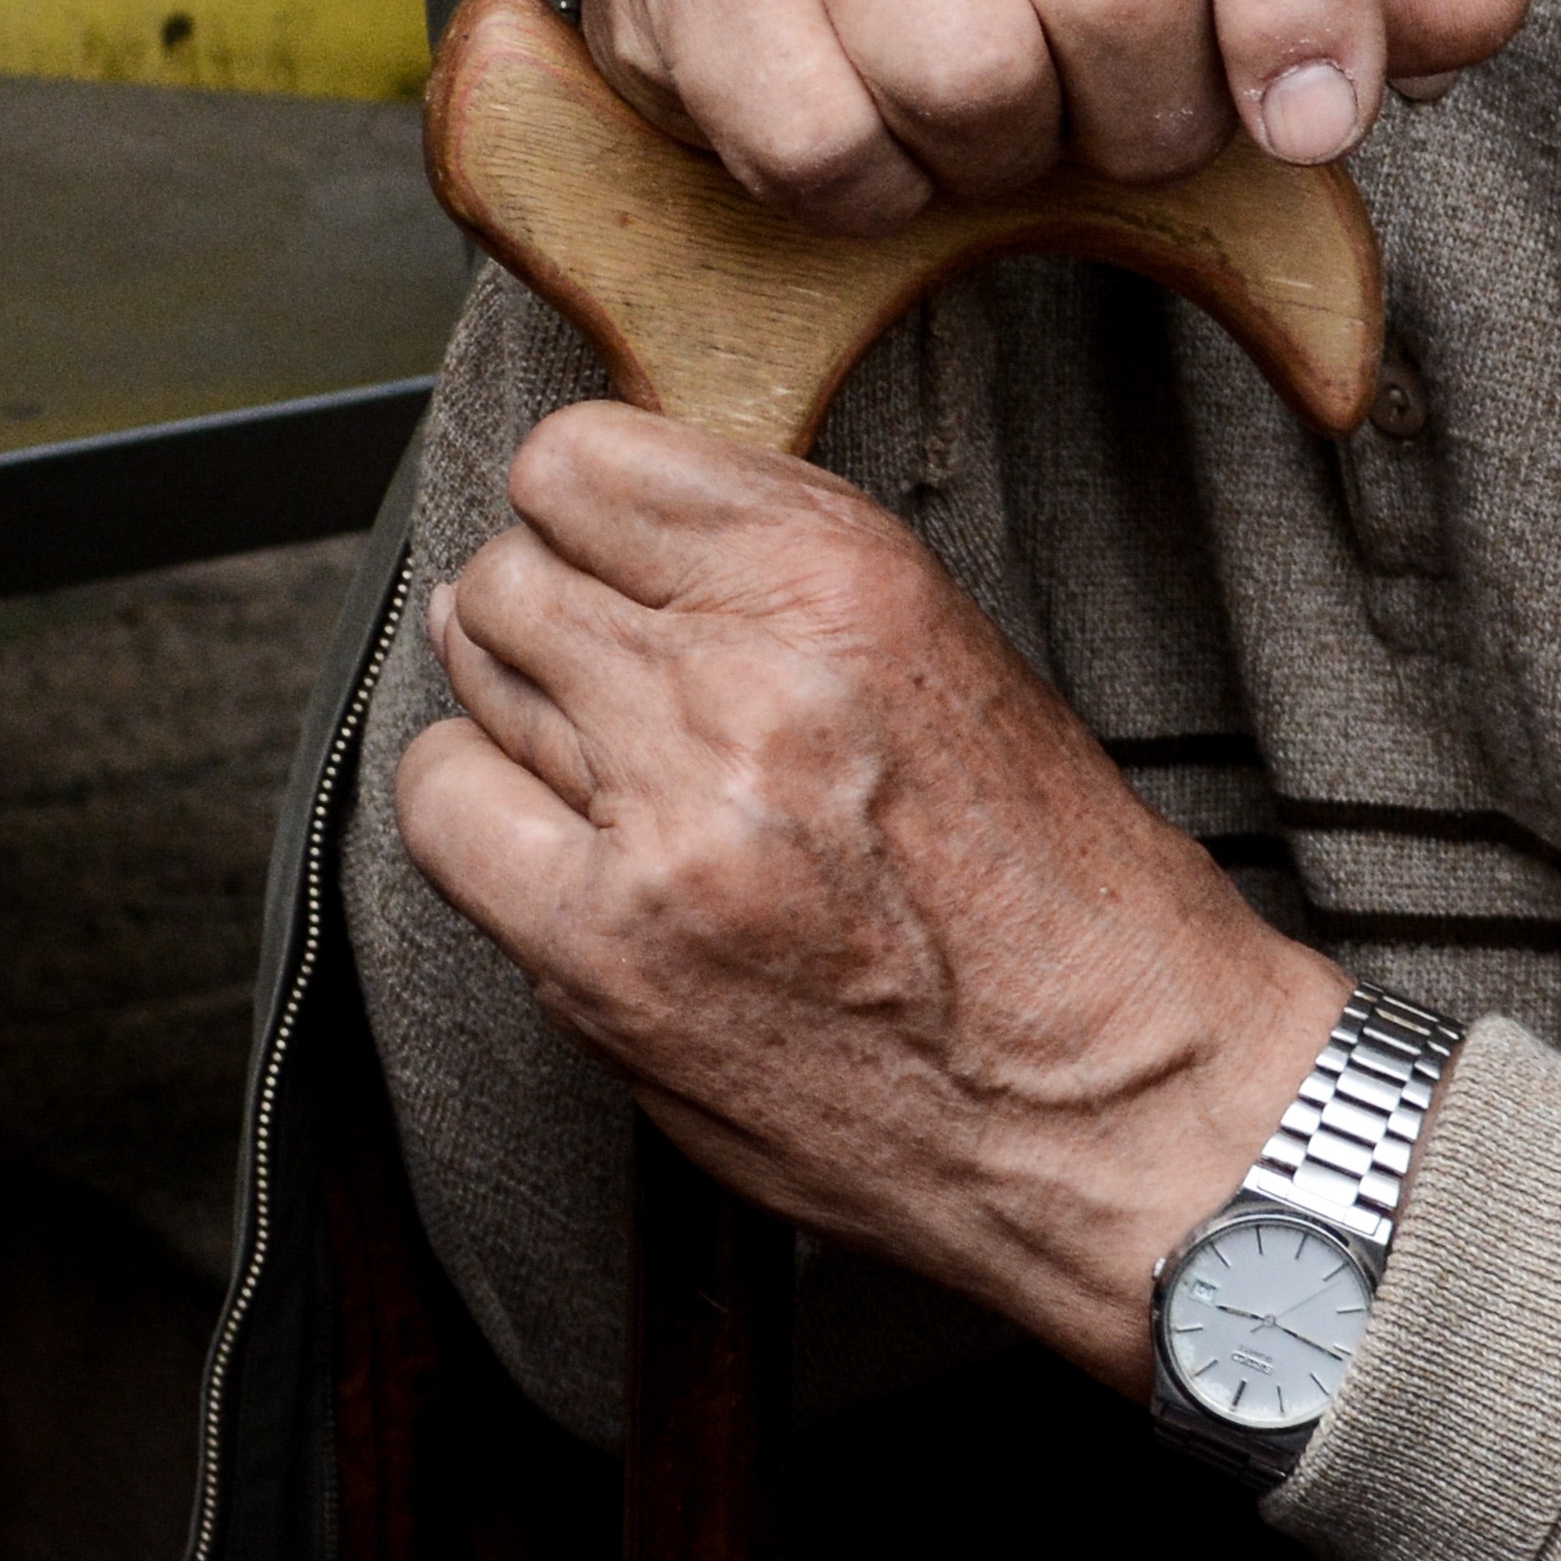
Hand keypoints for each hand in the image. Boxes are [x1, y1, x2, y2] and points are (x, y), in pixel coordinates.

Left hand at [395, 399, 1343, 1389]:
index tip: (603, 547)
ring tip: (603, 765)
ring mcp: (665, 821)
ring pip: (476, 671)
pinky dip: (476, 810)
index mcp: (845, 582)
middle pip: (519, 568)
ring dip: (520, 707)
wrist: (1117, 1099)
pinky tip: (549, 841)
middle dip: (551, 609)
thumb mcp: (952, 658)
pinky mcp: (603, 952)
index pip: (588, 460)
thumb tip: (622, 541)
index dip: (584, 509)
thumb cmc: (1060, 899)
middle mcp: (745, 682)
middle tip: (606, 672)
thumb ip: (781, 584)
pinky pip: (443, 810)